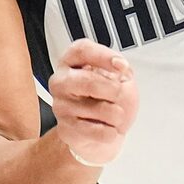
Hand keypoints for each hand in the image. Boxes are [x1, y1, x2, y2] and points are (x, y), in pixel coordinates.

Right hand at [53, 38, 138, 168]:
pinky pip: (98, 131)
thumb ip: (121, 71)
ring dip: (117, 114)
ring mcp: (61, 106)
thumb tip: (120, 68)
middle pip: (89, 81)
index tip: (121, 66)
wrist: (101, 133)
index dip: (104, 56)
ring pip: (99, 109)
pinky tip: (108, 129)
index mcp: (71, 62)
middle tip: (122, 95)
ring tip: (114, 115)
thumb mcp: (120, 79)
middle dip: (115, 90)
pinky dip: (112, 132)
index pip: (82, 50)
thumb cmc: (108, 101)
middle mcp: (61, 82)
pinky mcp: (66, 128)